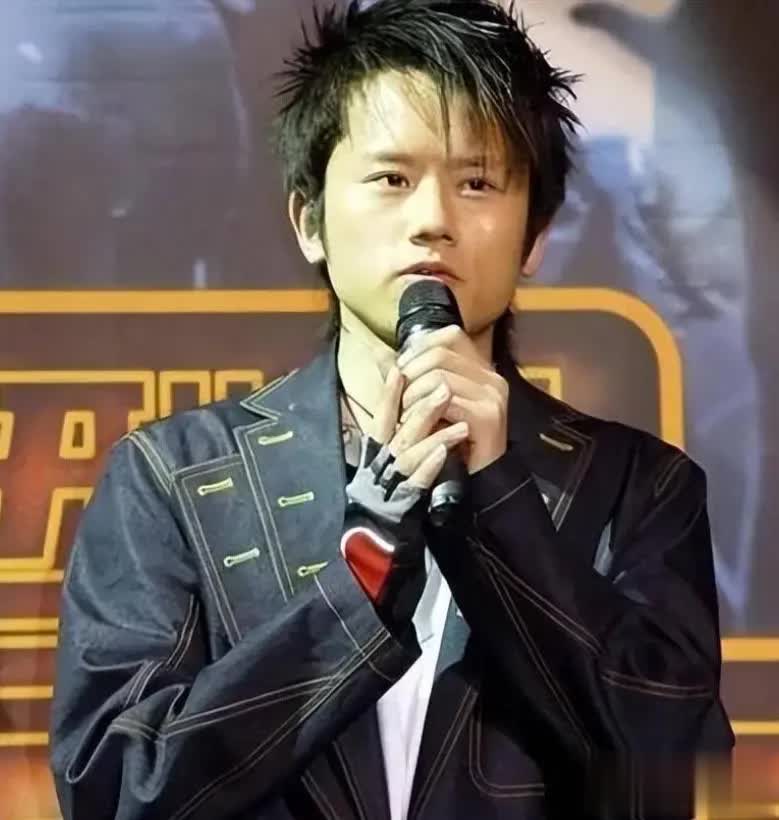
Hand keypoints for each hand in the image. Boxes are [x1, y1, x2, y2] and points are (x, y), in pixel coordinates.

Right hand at [368, 363, 469, 489]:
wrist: (391, 519)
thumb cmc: (397, 473)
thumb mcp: (393, 437)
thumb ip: (394, 405)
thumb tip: (387, 360)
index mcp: (379, 445)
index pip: (380, 415)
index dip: (387, 393)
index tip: (398, 370)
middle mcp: (383, 460)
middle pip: (399, 431)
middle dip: (422, 409)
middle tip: (445, 390)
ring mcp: (395, 480)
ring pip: (409, 454)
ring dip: (433, 436)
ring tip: (458, 424)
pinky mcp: (406, 499)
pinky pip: (417, 481)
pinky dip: (430, 465)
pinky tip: (446, 453)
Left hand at [396, 325, 508, 473]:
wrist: (474, 481)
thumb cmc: (446, 442)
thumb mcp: (423, 404)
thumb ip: (405, 378)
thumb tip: (376, 353)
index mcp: (480, 369)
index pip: (450, 336)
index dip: (419, 349)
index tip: (401, 371)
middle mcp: (490, 377)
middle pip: (440, 354)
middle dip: (410, 376)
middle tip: (400, 402)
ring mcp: (492, 396)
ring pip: (440, 377)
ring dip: (414, 397)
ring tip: (406, 417)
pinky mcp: (488, 416)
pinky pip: (447, 401)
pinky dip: (425, 413)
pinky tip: (418, 427)